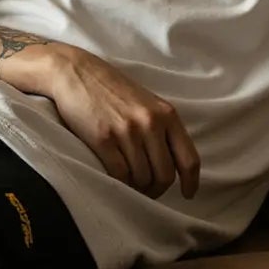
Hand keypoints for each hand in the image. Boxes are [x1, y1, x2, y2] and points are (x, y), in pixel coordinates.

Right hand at [17, 42, 201, 198]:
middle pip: (165, 174)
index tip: (188, 194)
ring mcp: (127, 131)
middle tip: (148, 193)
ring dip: (136, 189)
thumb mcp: (147, 104)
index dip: (191, 182)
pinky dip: (119, 184)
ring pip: (141, 178)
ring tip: (130, 188)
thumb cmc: (112, 91)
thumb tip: (173, 161)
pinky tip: (116, 183)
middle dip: (157, 190)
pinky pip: (118, 174)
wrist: (77, 73)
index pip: (189, 158)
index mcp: (167, 115)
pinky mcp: (102, 138)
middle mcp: (151, 123)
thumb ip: (162, 128)